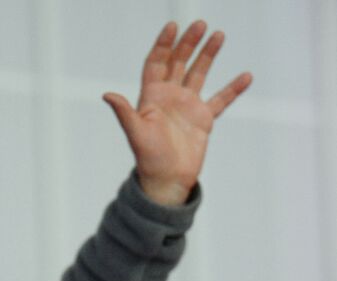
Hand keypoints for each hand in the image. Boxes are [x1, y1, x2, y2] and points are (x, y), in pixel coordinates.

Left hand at [103, 21, 251, 205]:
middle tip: (200, 24)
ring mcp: (187, 106)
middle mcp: (169, 97)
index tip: (173, 26)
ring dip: (208, 54)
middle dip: (188, 43)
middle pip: (179, 62)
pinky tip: (246, 76)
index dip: (163, 44)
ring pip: (199, 73)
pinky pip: (221, 99)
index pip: (156, 63)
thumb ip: (125, 113)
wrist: (166, 182)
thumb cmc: (149, 160)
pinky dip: (233, 89)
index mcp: (151, 97)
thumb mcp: (136, 134)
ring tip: (219, 35)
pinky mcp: (203, 119)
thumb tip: (107, 95)